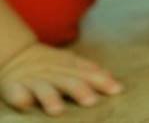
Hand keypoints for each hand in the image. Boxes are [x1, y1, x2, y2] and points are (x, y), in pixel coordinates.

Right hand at [0, 43, 122, 115]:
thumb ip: (89, 71)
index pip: (88, 73)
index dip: (101, 81)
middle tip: (91, 101)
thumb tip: (112, 79)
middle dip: (80, 90)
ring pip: (42, 87)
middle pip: (67, 80)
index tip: (117, 90)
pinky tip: (25, 104)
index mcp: (68, 66)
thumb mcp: (70, 64)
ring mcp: (32, 79)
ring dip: (50, 97)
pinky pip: (15, 91)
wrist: (17, 56)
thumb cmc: (51, 66)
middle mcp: (52, 71)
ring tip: (57, 110)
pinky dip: (19, 97)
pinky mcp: (13, 85)